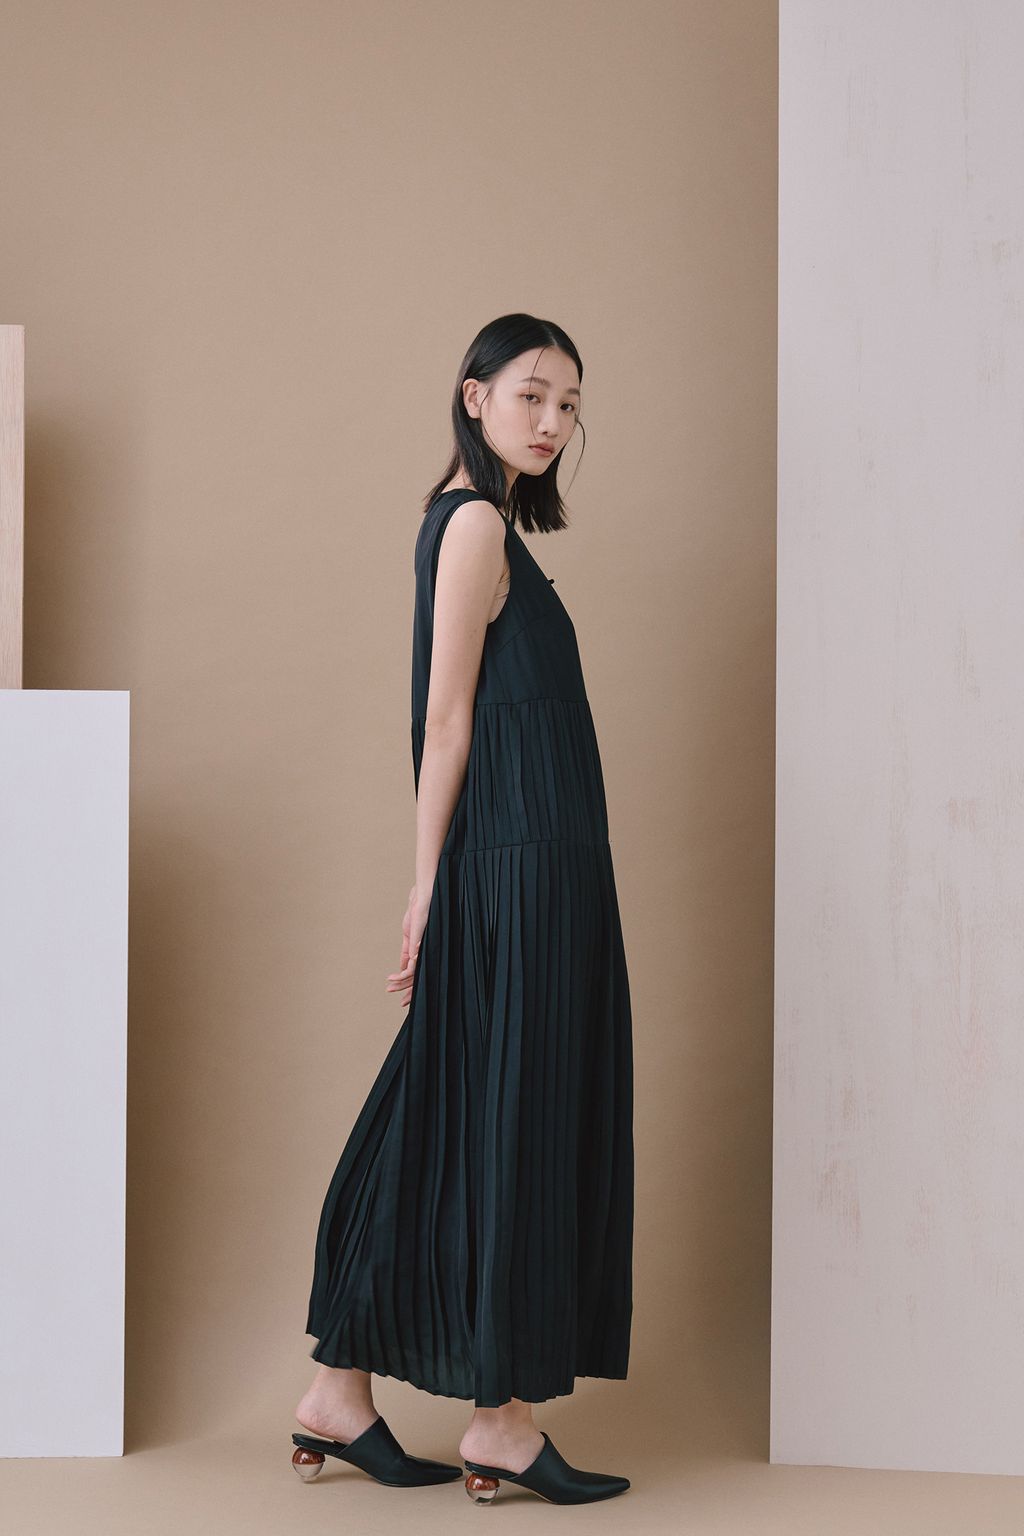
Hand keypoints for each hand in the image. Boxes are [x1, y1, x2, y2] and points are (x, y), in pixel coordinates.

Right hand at [385, 883, 430, 1007]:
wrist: (422, 898)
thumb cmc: (417, 913)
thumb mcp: (409, 936)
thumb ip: (407, 951)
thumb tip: (403, 965)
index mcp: (423, 952)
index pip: (417, 973)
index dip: (408, 984)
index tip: (398, 991)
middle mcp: (427, 953)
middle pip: (417, 978)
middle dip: (405, 989)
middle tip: (392, 994)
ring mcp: (425, 950)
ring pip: (415, 974)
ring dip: (401, 981)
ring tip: (389, 984)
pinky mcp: (421, 945)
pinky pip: (414, 965)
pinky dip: (404, 972)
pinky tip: (395, 974)